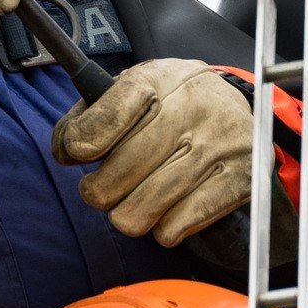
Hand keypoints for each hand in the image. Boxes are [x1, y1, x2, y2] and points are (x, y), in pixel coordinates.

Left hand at [51, 59, 251, 246]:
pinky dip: (163, 228)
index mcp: (158, 80)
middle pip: (115, 177)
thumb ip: (89, 115)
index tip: (77, 152)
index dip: (78, 145)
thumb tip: (64, 150)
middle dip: (98, 191)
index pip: (100, 123)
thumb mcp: (133, 90)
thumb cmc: (172, 104)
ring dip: (127, 213)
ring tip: (133, 199)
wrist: (243, 112)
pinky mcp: (240, 179)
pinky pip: (175, 228)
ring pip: (141, 210)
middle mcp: (191, 107)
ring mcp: (219, 144)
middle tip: (103, 187)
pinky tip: (170, 207)